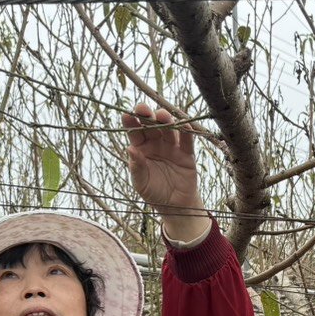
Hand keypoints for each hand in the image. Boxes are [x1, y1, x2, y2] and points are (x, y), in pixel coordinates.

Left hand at [123, 103, 209, 242]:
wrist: (175, 206)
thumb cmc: (154, 193)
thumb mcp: (141, 183)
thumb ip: (137, 167)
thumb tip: (130, 149)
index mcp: (141, 148)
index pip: (134, 132)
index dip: (131, 122)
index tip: (127, 114)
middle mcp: (156, 143)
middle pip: (152, 125)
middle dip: (148, 116)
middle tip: (143, 109)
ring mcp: (172, 147)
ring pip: (169, 129)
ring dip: (166, 120)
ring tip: (163, 116)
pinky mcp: (186, 153)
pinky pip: (187, 140)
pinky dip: (187, 132)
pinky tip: (185, 124)